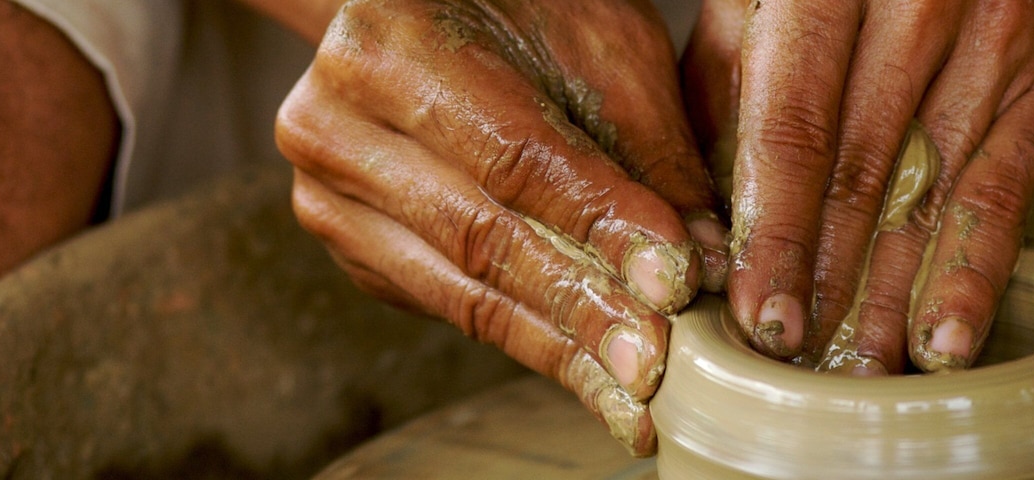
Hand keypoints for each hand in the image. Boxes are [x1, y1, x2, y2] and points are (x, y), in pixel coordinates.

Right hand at [276, 0, 723, 454]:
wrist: (427, 15)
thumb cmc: (523, 13)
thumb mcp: (601, 46)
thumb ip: (649, 147)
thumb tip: (703, 263)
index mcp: (393, 41)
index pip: (511, 155)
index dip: (598, 224)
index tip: (674, 281)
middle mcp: (336, 122)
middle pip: (479, 237)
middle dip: (582, 307)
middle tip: (658, 364)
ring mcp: (329, 194)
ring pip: (459, 291)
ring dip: (559, 348)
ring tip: (633, 393)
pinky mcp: (351, 246)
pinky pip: (446, 306)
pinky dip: (527, 340)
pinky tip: (588, 371)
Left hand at [682, 0, 1033, 372]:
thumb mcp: (749, 1)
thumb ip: (719, 97)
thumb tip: (700, 234)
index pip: (796, 128)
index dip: (775, 232)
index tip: (760, 317)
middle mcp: (922, 2)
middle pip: (865, 171)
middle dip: (827, 282)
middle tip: (799, 368)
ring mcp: (996, 39)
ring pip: (934, 192)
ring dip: (895, 298)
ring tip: (861, 376)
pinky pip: (1006, 192)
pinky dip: (973, 274)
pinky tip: (946, 340)